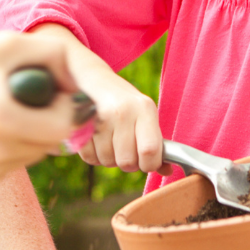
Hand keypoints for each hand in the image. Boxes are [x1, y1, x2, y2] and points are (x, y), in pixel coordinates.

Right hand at [0, 30, 85, 180]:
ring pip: (39, 152)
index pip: (64, 125)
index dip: (64, 104)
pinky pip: (20, 159)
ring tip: (7, 105)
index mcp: (3, 119)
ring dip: (36, 130)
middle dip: (51, 117)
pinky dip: (17, 142)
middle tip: (26, 92)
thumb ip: (53, 55)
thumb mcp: (6, 44)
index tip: (48, 85)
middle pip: (55, 141)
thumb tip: (79, 83)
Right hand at [29, 24, 166, 173]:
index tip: (145, 161)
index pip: (150, 151)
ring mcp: (101, 116)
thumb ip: (156, 143)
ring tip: (109, 141)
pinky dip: (92, 155)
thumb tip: (168, 171)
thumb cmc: (124, 102)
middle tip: (124, 149)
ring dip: (108, 158)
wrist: (92, 78)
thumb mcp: (144, 115)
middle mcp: (124, 111)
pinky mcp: (81, 122)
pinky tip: (95, 141)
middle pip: (127, 162)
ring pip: (107, 161)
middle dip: (126, 162)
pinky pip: (88, 157)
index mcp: (145, 109)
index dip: (148, 164)